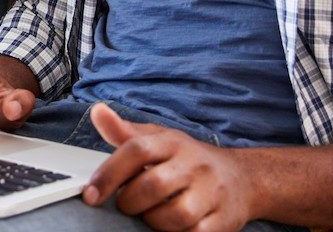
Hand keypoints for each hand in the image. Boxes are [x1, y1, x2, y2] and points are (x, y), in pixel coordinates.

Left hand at [83, 103, 250, 231]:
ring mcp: (211, 192)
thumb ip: (124, 131)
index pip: (136, 150)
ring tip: (150, 214)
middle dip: (130, 202)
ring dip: (154, 221)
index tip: (91, 193)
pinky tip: (172, 227)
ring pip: (175, 215)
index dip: (109, 173)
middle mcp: (192, 164)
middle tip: (126, 204)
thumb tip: (97, 112)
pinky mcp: (224, 219)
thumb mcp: (158, 138)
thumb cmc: (188, 158)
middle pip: (152, 186)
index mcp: (171, 141)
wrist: (240, 176)